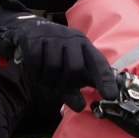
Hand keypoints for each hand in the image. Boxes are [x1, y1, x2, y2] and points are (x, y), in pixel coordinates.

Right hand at [0, 11, 117, 111]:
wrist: (28, 30)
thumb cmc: (53, 53)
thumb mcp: (65, 68)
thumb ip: (72, 88)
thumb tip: (80, 107)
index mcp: (84, 44)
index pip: (98, 63)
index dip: (105, 80)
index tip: (111, 97)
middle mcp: (71, 38)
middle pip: (74, 69)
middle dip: (65, 83)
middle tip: (58, 87)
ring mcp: (52, 37)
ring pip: (53, 68)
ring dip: (47, 79)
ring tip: (44, 76)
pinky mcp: (34, 40)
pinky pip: (36, 65)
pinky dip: (35, 73)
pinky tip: (34, 69)